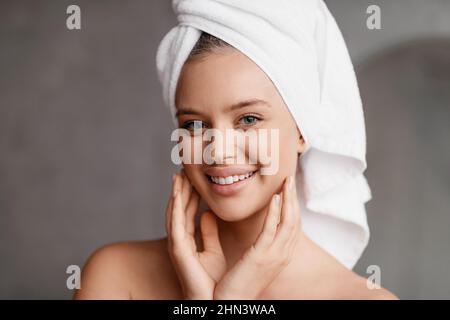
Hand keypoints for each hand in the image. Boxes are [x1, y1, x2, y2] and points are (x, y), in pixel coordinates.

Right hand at [166, 170, 226, 299]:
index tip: (192, 176)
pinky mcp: (177, 248)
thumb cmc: (212, 279)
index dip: (188, 193)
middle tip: (183, 168)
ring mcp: (176, 243)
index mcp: (188, 239)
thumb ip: (209, 232)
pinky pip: (175, 222)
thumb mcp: (213, 250)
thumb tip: (208, 213)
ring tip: (179, 174)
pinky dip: (175, 206)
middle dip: (180, 188)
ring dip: (176, 192)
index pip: (187, 210)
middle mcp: (179, 239)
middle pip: (178, 208)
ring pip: (174, 211)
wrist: (211, 300)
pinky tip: (176, 192)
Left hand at [213, 175, 300, 299]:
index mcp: (281, 255)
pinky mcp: (262, 257)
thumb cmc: (239, 283)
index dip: (292, 205)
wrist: (233, 304)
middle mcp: (283, 254)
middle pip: (295, 220)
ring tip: (287, 180)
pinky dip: (276, 212)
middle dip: (294, 198)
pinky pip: (272, 230)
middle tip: (290, 177)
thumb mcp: (255, 261)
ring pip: (288, 222)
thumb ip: (259, 245)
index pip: (292, 225)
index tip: (288, 188)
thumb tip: (260, 232)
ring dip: (288, 199)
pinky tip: (276, 197)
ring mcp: (275, 256)